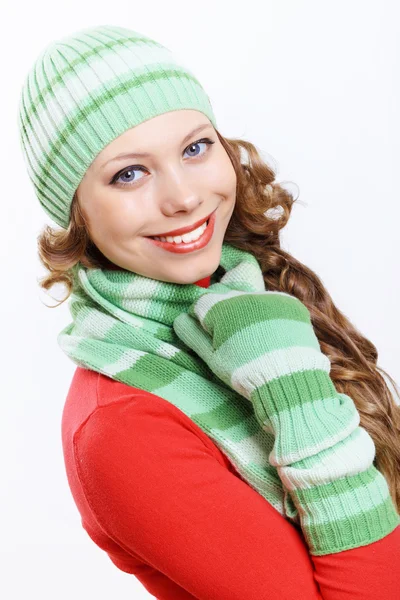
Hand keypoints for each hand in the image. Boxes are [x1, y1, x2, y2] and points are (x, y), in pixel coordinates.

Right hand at [173, 281, 322, 404]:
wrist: (288, 380)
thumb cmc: (244, 372)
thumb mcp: (211, 357)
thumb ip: (192, 334)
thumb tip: (179, 319)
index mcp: (221, 306)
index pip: (201, 304)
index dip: (203, 322)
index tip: (211, 338)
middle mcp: (244, 294)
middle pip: (225, 297)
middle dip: (224, 313)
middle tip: (233, 339)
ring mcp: (270, 297)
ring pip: (250, 299)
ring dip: (247, 313)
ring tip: (255, 340)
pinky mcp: (290, 303)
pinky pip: (273, 304)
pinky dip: (270, 316)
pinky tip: (273, 336)